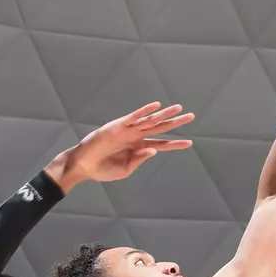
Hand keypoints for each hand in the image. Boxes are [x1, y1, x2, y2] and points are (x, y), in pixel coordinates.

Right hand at [48, 102, 194, 190]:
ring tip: (178, 108)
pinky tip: (156, 107)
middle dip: (175, 122)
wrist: (84, 165)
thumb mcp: (125, 169)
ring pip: (150, 120)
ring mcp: (128, 130)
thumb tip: (153, 151)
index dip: (175, 144)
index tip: (190, 143)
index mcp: (139, 149)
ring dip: (163, 114)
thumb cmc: (103, 169)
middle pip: (160, 128)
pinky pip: (134, 117)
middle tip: (191, 117)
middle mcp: (136, 137)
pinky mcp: (118, 126)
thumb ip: (139, 160)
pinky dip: (144, 111)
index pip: (161, 145)